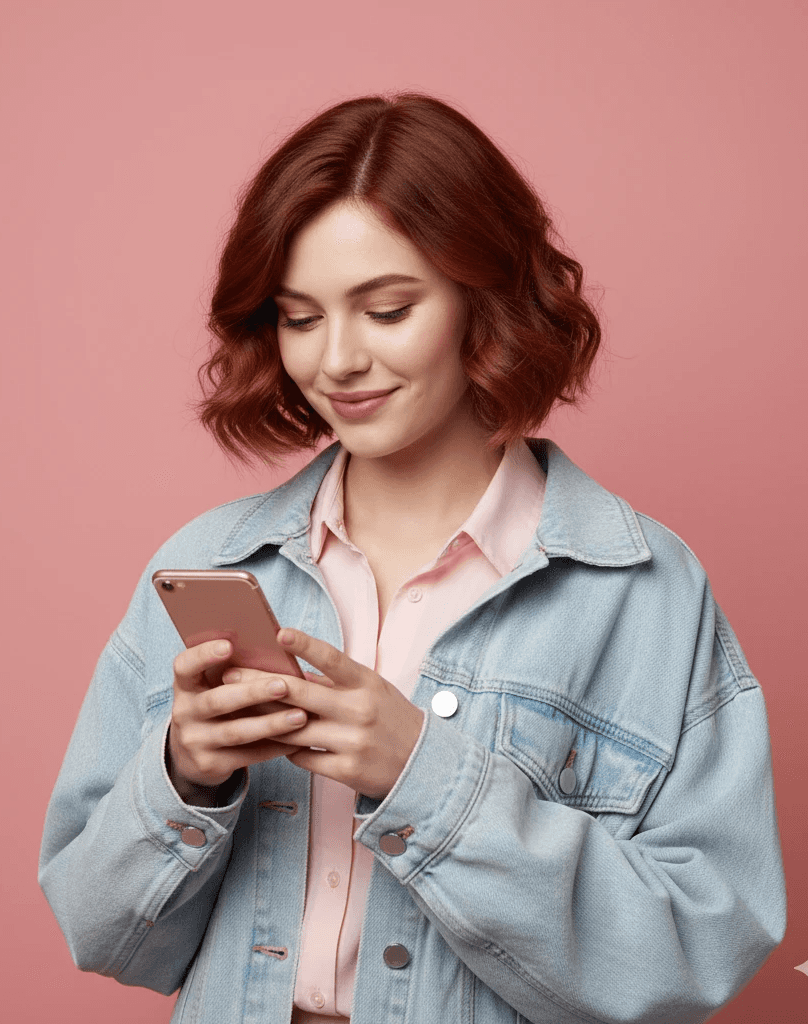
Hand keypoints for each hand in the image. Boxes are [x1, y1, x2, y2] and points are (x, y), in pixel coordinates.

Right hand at [168, 638, 311, 801]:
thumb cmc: (214, 707)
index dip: (204, 655)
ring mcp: (194, 741)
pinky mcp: (209, 765)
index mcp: (185, 686)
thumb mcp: (211, 687)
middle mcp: (184, 713)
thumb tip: (274, 647)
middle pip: (217, 701)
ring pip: (236, 732)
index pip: (184, 666)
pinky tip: (298, 741)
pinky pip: (247, 755)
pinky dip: (274, 747)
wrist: (191, 756)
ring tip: (300, 716)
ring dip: (271, 724)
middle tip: (283, 685)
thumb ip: (232, 670)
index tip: (229, 645)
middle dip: (252, 692)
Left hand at [222, 629, 424, 800]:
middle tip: (229, 675)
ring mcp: (352, 742)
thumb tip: (289, 669)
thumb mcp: (372, 690)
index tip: (280, 632)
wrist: (422, 764)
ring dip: (264, 719)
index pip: (333, 659)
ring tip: (237, 709)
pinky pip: (303, 757)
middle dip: (261, 683)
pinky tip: (273, 741)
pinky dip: (286, 748)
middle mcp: (359, 710)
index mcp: (367, 684)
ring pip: (294, 728)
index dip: (306, 645)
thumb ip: (334, 682)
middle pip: (301, 694)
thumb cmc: (390, 718)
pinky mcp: (346, 771)